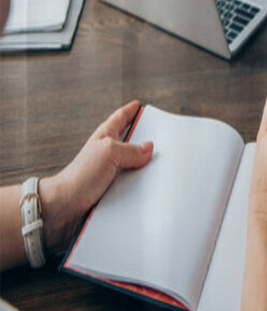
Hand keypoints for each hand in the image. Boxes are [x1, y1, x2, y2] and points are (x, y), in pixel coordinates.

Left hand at [39, 101, 153, 250]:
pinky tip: (146, 184)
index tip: (139, 105)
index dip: (130, 110)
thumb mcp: (110, 152)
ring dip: (143, 163)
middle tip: (157, 133)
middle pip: (128, 139)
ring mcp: (109, 170)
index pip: (120, 118)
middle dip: (142, 136)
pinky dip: (139, 181)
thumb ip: (131, 149)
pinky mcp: (111, 187)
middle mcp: (107, 152)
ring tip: (158, 163)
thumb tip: (148, 148)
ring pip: (132, 162)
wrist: (65, 205)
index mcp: (105, 136)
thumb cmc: (81, 175)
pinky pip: (130, 180)